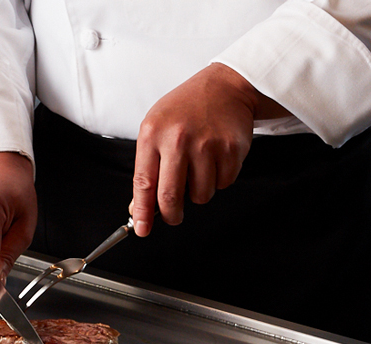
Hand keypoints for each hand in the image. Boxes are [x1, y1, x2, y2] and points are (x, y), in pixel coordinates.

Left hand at [131, 63, 288, 235]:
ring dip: (198, 192)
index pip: (144, 183)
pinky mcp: (231, 149)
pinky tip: (215, 160)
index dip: (142, 212)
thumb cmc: (185, 110)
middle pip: (170, 196)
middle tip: (173, 216)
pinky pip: (223, 184)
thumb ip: (147, 169)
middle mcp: (178, 139)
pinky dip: (219, 180)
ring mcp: (206, 144)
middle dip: (171, 215)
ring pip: (200, 195)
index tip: (141, 229)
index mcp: (152, 134)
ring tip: (198, 169)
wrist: (224, 86)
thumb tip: (139, 209)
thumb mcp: (155, 130)